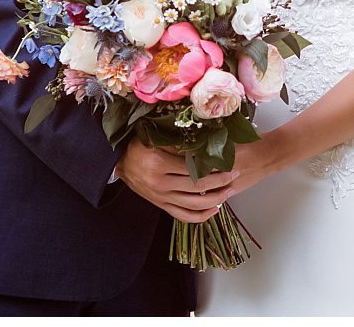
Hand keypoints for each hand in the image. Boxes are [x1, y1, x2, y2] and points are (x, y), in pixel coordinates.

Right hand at [116, 141, 238, 223]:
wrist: (118, 162)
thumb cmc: (137, 146)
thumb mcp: (155, 137)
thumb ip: (178, 143)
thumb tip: (204, 143)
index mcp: (158, 165)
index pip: (193, 168)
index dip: (212, 166)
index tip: (226, 162)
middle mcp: (159, 184)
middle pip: (197, 187)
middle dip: (220, 182)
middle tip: (234, 174)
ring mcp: (160, 198)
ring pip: (194, 205)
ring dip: (216, 199)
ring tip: (229, 191)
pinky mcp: (161, 206)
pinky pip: (183, 216)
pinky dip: (201, 216)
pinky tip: (214, 210)